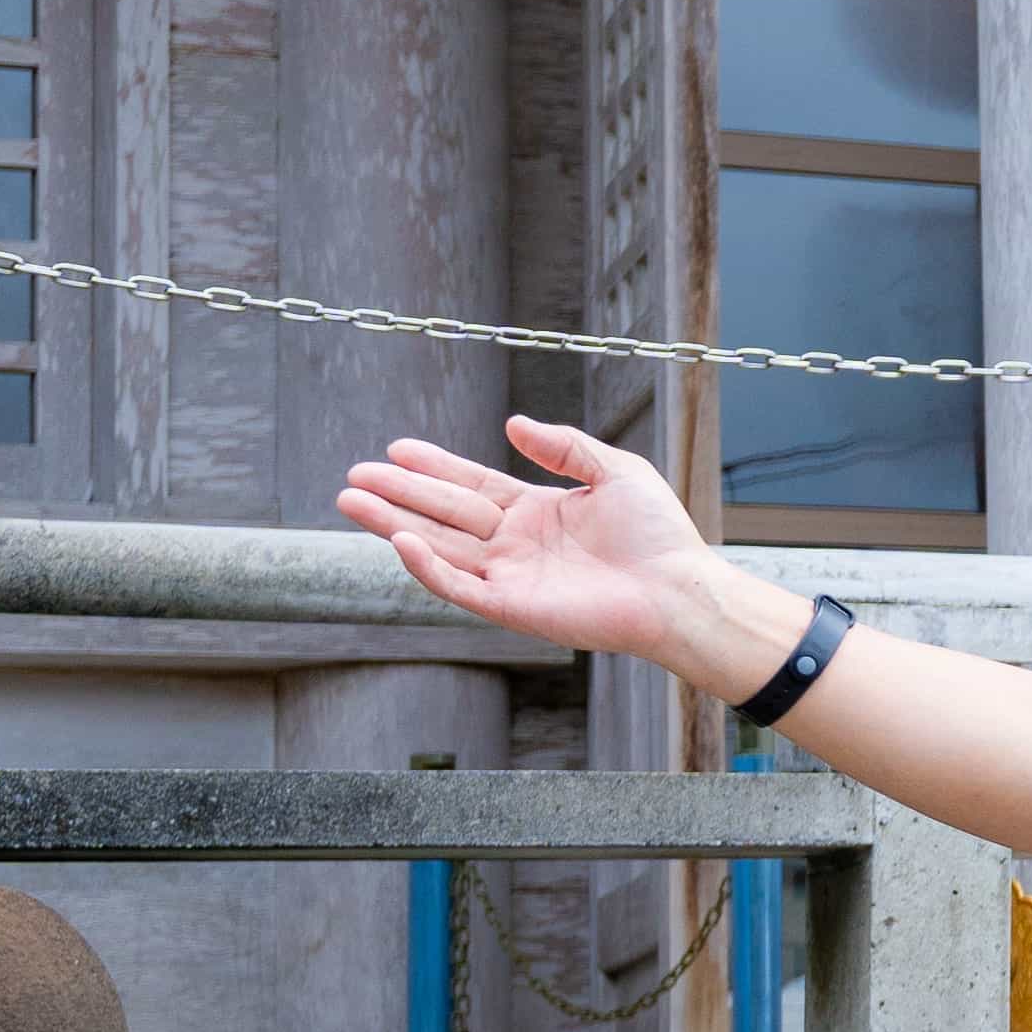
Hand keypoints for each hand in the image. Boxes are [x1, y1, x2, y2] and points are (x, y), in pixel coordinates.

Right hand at [341, 414, 789, 690]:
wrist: (679, 587)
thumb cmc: (659, 533)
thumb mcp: (615, 471)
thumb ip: (564, 446)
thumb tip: (513, 424)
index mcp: (537, 511)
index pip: (471, 484)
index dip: (434, 466)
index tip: (396, 448)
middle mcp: (516, 543)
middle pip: (443, 512)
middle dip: (398, 492)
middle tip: (355, 473)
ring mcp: (509, 575)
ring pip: (438, 545)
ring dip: (393, 523)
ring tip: (351, 499)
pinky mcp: (510, 606)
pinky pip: (457, 585)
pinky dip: (426, 564)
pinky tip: (400, 539)